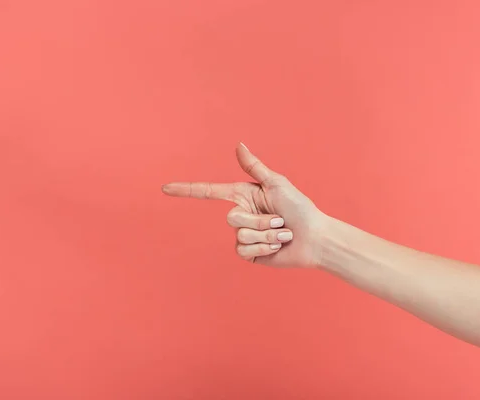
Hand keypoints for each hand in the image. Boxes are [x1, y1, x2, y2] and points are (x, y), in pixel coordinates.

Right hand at [162, 143, 327, 267]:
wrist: (314, 238)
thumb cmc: (300, 208)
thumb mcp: (276, 184)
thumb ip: (254, 167)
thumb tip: (238, 145)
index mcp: (243, 196)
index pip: (209, 192)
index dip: (186, 190)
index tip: (165, 188)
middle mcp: (241, 215)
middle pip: (231, 217)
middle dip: (260, 220)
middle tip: (280, 220)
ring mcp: (244, 235)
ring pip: (240, 235)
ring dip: (266, 234)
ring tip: (283, 233)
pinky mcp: (249, 253)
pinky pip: (245, 250)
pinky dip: (265, 248)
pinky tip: (278, 247)